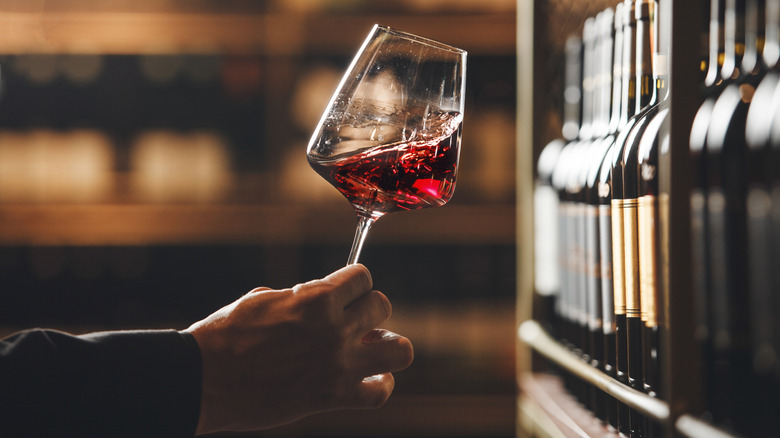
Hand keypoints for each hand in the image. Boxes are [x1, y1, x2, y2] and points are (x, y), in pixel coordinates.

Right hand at [185, 264, 412, 434]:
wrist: (205, 380)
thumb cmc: (225, 335)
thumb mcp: (263, 300)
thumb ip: (301, 298)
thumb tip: (322, 300)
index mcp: (315, 298)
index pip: (363, 276)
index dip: (353, 284)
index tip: (343, 293)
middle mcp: (333, 328)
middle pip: (382, 305)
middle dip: (368, 310)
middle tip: (353, 322)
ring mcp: (337, 364)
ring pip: (399, 349)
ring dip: (388, 345)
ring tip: (371, 348)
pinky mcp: (333, 396)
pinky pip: (380, 392)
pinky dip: (380, 385)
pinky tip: (370, 379)